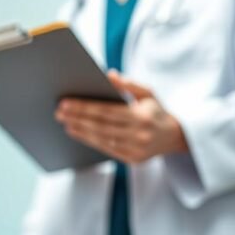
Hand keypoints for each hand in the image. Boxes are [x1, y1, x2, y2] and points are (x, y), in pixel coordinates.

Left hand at [55, 70, 187, 163]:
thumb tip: (108, 74)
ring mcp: (135, 149)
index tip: (65, 103)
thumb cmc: (156, 111)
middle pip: (100, 126)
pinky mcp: (132, 159)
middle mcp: (138, 134)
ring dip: (80, 131)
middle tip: (58, 113)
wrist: (176, 136)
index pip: (105, 111)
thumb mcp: (147, 93)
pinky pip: (107, 150)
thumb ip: (128, 84)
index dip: (83, 107)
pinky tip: (78, 134)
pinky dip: (90, 141)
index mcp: (141, 116)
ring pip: (101, 140)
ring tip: (65, 123)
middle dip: (77, 119)